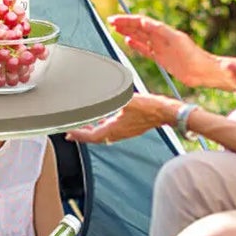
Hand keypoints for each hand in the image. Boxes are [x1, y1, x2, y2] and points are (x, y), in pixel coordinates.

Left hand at [66, 94, 180, 144]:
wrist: (167, 112)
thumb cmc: (150, 107)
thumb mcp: (127, 100)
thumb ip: (111, 99)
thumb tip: (97, 98)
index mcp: (115, 129)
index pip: (91, 136)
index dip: (78, 134)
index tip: (67, 131)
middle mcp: (118, 134)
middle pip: (94, 138)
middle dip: (81, 136)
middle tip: (69, 133)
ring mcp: (124, 132)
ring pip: (102, 135)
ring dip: (90, 132)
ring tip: (81, 128)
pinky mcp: (129, 128)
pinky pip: (110, 131)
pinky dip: (101, 127)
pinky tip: (101, 120)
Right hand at [107, 14, 211, 84]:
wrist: (204, 71)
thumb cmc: (195, 57)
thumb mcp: (178, 41)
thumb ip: (163, 32)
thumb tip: (146, 22)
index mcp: (164, 31)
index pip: (142, 22)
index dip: (127, 20)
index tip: (114, 20)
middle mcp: (161, 37)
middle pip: (139, 27)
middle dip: (125, 24)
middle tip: (110, 22)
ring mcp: (161, 47)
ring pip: (140, 37)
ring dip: (128, 31)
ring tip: (116, 28)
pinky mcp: (161, 58)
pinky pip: (145, 49)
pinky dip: (136, 45)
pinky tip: (128, 42)